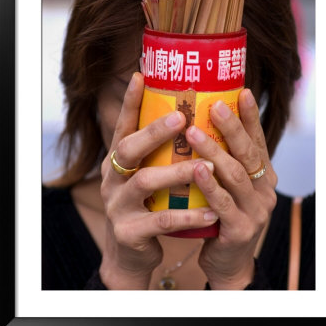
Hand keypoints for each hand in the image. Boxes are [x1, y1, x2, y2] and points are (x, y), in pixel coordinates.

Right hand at [99, 72, 218, 288]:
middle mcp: (113, 178)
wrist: (130, 251)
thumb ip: (160, 152)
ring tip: (207, 166)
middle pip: (128, 148)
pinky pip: (162, 220)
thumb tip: (192, 116)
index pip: (122, 125)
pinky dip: (189, 214)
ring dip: (177, 172)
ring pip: (145, 181)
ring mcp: (118, 205)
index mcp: (119, 160)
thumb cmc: (147, 203)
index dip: (129, 101)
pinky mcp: (129, 232)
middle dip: (154, 131)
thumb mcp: (148, 174)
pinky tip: (212, 210)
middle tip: (181, 117)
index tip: (140, 75)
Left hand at [186, 88, 277, 289]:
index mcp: (263, 176)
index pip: (258, 140)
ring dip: (214, 151)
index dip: (250, 116)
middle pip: (248, 153)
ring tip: (193, 131)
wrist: (227, 261)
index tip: (241, 91)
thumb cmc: (222, 214)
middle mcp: (264, 190)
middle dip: (232, 127)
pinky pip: (222, 203)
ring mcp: (255, 211)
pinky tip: (196, 169)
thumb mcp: (229, 185)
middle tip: (214, 105)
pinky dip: (209, 185)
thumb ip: (222, 160)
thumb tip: (197, 122)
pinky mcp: (240, 230)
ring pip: (235, 175)